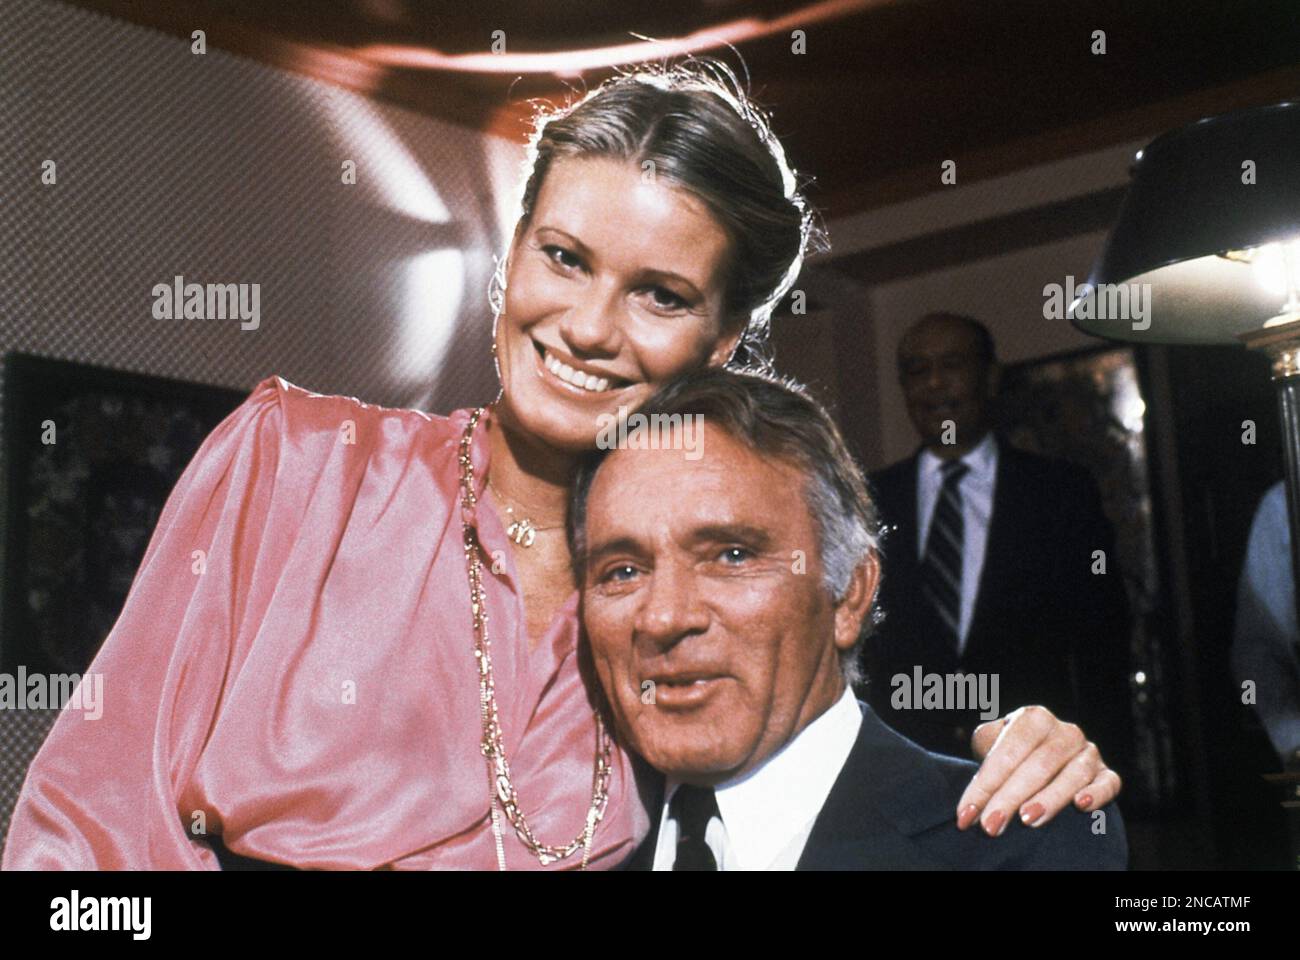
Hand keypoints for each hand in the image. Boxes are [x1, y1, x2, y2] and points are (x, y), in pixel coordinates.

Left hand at [955, 705, 1121, 835]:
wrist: (1038, 754)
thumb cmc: (1009, 753)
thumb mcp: (990, 742)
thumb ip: (981, 754)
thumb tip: (975, 786)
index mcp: (1033, 718)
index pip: (1007, 752)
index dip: (984, 785)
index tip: (966, 815)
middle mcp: (1064, 731)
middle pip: (1037, 766)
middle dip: (1010, 798)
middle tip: (991, 826)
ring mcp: (1088, 751)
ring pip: (1073, 775)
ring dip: (1050, 799)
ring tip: (1028, 819)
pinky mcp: (1106, 772)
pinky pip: (1108, 782)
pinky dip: (1097, 793)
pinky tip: (1081, 806)